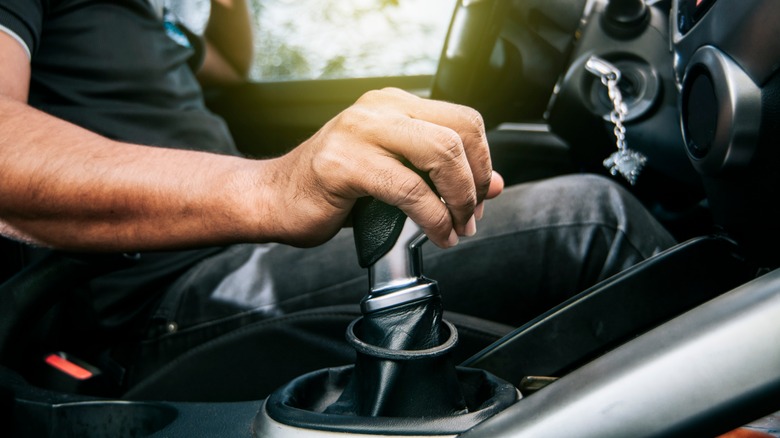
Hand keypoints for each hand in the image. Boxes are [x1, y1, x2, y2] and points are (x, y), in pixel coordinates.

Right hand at [262, 87, 503, 247]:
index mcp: (393, 104)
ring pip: (439, 155)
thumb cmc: (331, 187)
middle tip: (471, 216)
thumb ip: (441, 175)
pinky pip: (408, 189)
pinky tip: (435, 234)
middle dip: (474, 184)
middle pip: (458, 135)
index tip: (481, 195)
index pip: (464, 120)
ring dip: (458, 200)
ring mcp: (359, 131)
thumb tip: (494, 185)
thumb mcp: (396, 173)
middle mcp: (378, 109)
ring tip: (456, 227)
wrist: (273, 198)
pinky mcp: (344, 162)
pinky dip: (432, 217)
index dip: (483, 160)